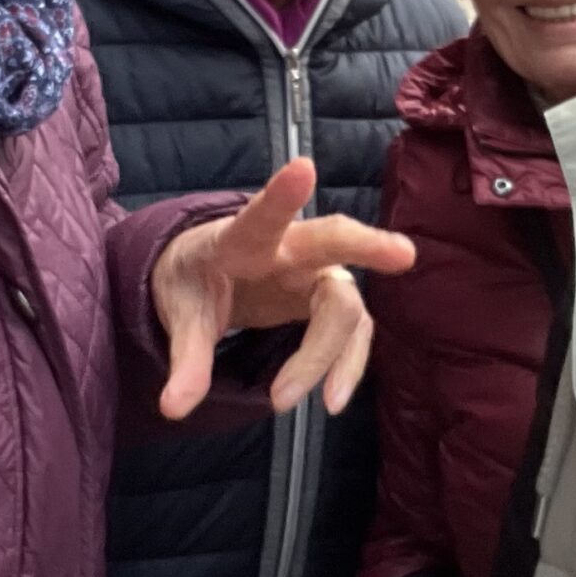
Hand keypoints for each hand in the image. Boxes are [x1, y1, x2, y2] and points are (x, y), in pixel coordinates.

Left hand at [152, 158, 415, 420]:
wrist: (207, 277)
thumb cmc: (194, 281)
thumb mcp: (180, 315)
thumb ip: (184, 360)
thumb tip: (172, 409)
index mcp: (242, 240)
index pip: (261, 216)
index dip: (281, 196)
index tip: (304, 167)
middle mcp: (289, 248)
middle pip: (333, 241)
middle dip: (366, 245)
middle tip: (403, 254)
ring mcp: (316, 273)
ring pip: (344, 305)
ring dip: (328, 355)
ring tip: (299, 402)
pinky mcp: (329, 301)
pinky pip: (353, 333)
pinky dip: (346, 366)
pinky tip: (332, 400)